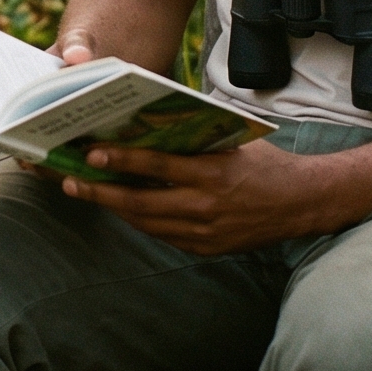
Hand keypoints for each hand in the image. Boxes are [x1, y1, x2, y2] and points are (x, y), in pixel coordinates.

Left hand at [57, 138, 329, 255]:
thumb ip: (192, 137)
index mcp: (213, 173)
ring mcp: (204, 232)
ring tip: (84, 192)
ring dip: (112, 207)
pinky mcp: (205, 248)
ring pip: (147, 222)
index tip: (92, 153)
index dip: (122, 160)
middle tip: (70, 180)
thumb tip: (146, 122)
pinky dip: (139, 220)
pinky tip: (119, 207)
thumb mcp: (230, 142)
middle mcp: (206, 206)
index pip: (157, 166)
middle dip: (101, 191)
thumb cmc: (263, 162)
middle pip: (141, 201)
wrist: (302, 203)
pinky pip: (162, 235)